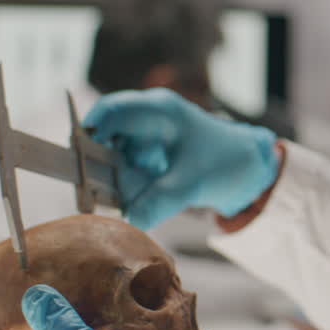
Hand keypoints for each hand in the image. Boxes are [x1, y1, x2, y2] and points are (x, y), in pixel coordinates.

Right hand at [85, 88, 279, 228]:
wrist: (251, 168)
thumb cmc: (227, 162)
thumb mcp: (194, 184)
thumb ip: (160, 201)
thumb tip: (129, 219)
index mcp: (160, 111)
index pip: (112, 111)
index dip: (90, 130)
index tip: (78, 158)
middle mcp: (148, 120)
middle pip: (108, 138)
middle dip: (105, 167)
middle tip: (105, 193)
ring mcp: (148, 137)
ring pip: (116, 159)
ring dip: (122, 182)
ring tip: (147, 194)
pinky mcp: (149, 157)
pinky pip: (128, 173)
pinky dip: (133, 187)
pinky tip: (153, 195)